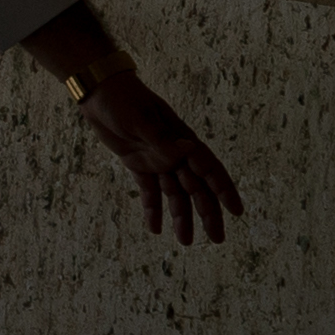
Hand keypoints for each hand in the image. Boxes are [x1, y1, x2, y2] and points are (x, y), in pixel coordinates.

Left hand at [75, 70, 243, 246]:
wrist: (98, 92)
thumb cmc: (122, 100)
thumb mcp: (140, 119)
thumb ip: (162, 138)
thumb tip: (188, 149)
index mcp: (182, 140)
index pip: (209, 169)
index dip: (223, 190)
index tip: (236, 211)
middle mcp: (174, 153)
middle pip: (197, 188)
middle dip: (208, 213)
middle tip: (218, 239)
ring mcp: (157, 159)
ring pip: (175, 194)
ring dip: (182, 217)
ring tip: (187, 243)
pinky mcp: (138, 163)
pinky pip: (149, 191)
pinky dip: (153, 210)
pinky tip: (156, 229)